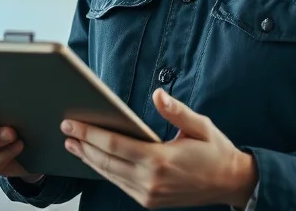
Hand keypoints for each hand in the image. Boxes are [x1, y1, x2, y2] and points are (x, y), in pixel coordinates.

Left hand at [62, 89, 257, 208]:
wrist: (230, 183)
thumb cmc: (215, 151)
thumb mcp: (201, 126)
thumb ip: (176, 111)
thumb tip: (158, 95)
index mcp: (161, 160)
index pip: (115, 144)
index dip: (90, 133)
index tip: (72, 123)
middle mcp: (151, 180)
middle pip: (106, 161)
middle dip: (83, 145)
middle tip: (65, 130)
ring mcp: (148, 194)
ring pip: (110, 175)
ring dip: (89, 159)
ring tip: (73, 145)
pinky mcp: (149, 200)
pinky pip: (119, 184)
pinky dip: (104, 171)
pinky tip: (95, 159)